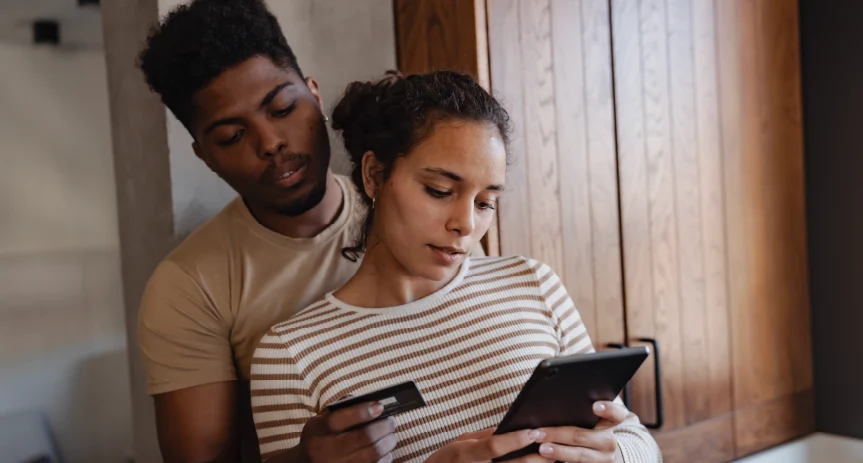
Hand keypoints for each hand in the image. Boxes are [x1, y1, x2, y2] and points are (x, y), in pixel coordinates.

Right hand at [299, 401, 396, 462]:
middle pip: (365, 436)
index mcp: (319, 430)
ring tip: (391, 435)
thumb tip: (369, 402)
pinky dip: (385, 457)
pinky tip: (386, 451)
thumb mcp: (321, 419)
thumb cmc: (320, 437)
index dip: (364, 411)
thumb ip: (342, 408)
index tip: (379, 406)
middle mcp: (326, 450)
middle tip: (391, 421)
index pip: (341, 419)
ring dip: (388, 441)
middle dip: (384, 426)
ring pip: (374, 453)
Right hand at [424, 427, 552, 462]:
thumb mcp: (461, 442)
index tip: (533, 431)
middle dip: (537, 456)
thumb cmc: (447, 460)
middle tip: (554, 445)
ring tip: (554, 457)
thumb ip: (484, 436)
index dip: (515, 439)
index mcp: (467, 453)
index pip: (494, 446)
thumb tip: (507, 429)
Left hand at [533, 401, 627, 462]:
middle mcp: (610, 440)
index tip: (595, 406)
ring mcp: (604, 457)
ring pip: (580, 455)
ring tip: (542, 448)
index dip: (607, 408)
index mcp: (611, 421)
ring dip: (558, 451)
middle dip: (558, 434)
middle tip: (538, 433)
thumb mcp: (589, 417)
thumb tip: (551, 402)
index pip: (616, 413)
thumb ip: (580, 409)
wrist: (599, 451)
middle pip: (583, 436)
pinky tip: (546, 458)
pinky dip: (560, 461)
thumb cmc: (587, 426)